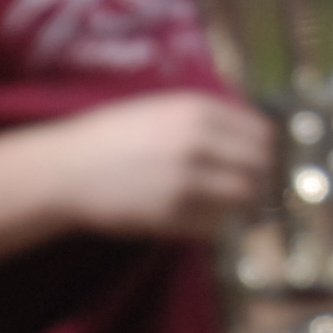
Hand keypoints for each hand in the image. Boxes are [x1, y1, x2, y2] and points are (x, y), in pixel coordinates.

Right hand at [44, 92, 273, 238]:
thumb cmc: (114, 135)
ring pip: (245, 195)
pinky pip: (217, 223)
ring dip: (246, 202)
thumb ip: (209, 117)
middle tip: (255, 183)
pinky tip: (207, 217)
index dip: (268, 147)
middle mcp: (196, 142)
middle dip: (262, 175)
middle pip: (261, 164)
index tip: (264, 157)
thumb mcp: (163, 109)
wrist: (64, 170)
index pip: (262, 131)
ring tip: (236, 204)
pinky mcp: (171, 216)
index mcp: (197, 111)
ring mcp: (185, 181)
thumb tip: (256, 133)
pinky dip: (220, 223)